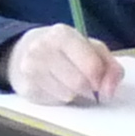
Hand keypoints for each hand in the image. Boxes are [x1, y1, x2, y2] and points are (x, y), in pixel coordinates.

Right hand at [5, 24, 120, 105]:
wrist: (24, 51)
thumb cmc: (66, 51)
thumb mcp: (92, 49)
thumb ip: (110, 67)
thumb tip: (109, 91)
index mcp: (63, 34)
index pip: (92, 66)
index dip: (102, 79)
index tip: (101, 81)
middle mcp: (42, 47)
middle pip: (80, 83)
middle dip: (88, 88)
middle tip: (86, 84)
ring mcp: (31, 67)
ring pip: (67, 94)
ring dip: (74, 94)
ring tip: (68, 83)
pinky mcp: (26, 86)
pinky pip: (54, 101)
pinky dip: (60, 98)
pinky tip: (56, 87)